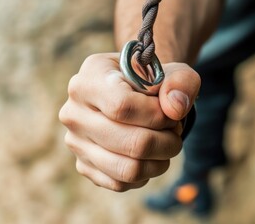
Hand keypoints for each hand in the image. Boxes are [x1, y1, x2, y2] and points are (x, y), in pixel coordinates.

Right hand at [59, 53, 199, 191]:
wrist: (130, 91)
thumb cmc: (151, 80)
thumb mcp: (171, 69)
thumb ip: (180, 82)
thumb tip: (175, 109)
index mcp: (90, 78)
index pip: (122, 107)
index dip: (157, 116)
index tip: (171, 114)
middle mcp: (74, 111)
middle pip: (131, 143)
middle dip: (167, 141)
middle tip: (176, 130)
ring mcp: (76, 142)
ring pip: (128, 170)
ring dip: (160, 162)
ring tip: (168, 144)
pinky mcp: (83, 165)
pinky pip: (120, 183)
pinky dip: (145, 174)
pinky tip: (151, 156)